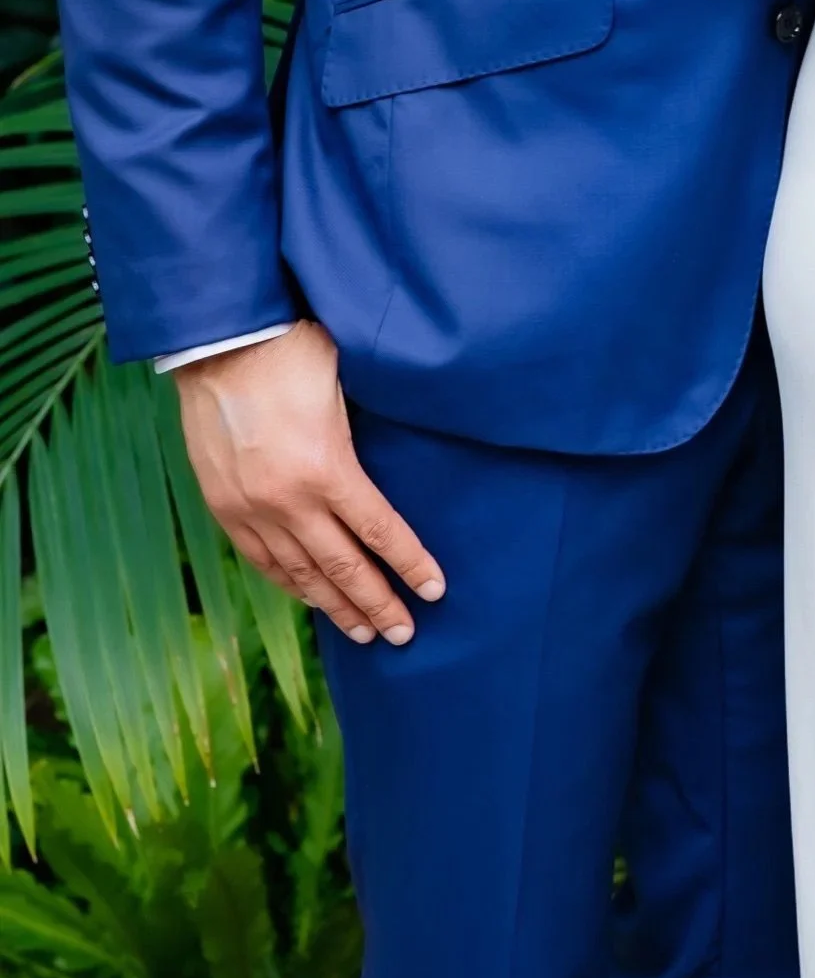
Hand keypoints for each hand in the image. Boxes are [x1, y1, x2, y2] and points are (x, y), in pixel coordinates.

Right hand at [172, 320, 444, 644]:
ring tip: (364, 632)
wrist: (218, 342)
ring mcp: (251, 509)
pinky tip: (309, 597)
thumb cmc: (292, 351)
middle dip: (377, 603)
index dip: (409, 564)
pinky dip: (289, 583)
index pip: (379, 531)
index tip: (433, 590)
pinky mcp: (223, 506)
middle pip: (342, 566)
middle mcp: (288, 501)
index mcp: (326, 469)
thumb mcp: (344, 385)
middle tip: (404, 634)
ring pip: (300, 573)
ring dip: (335, 604)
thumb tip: (399, 450)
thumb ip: (366, 430)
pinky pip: (261, 559)